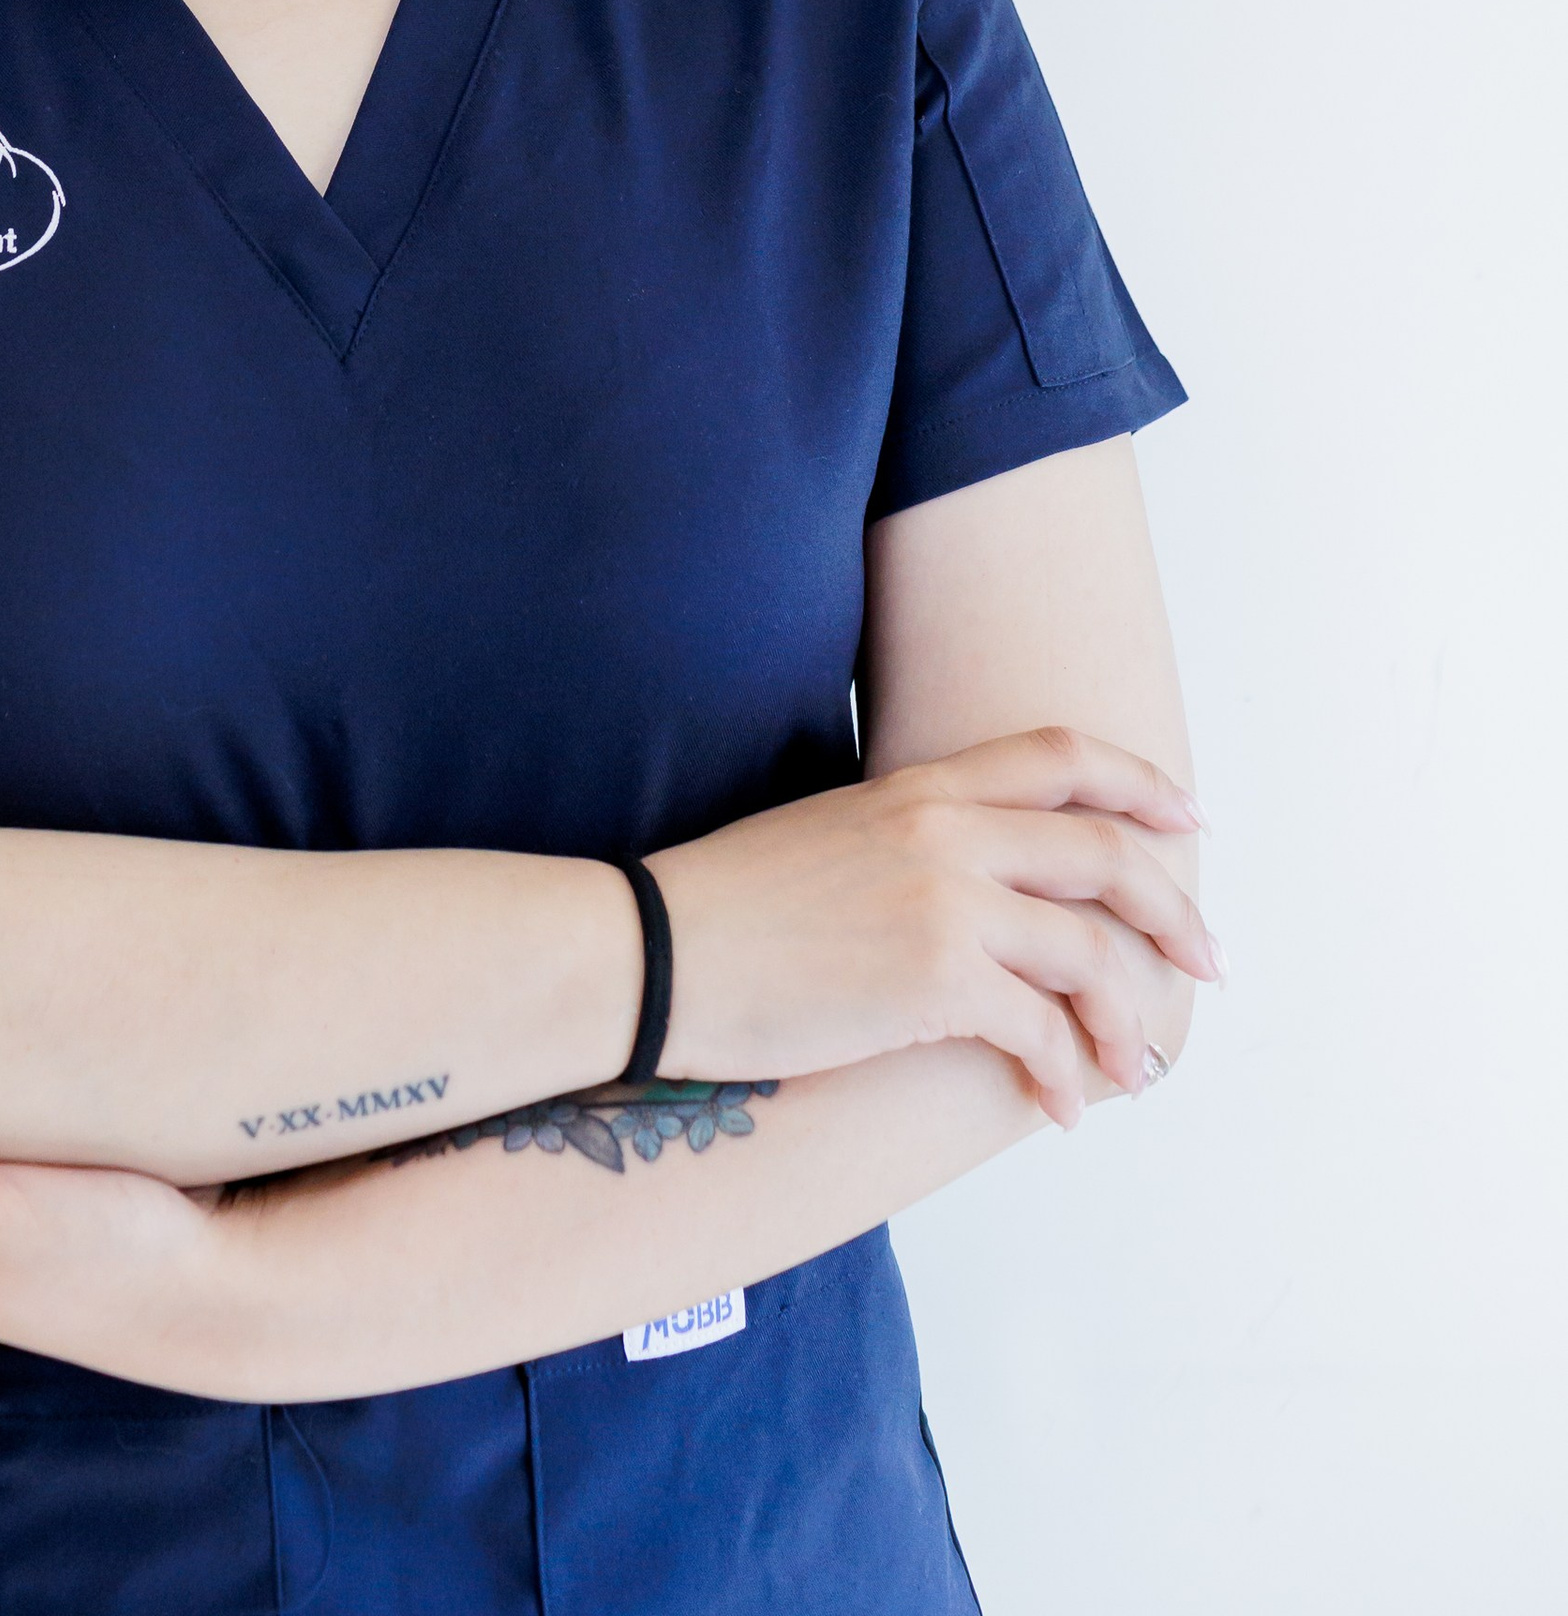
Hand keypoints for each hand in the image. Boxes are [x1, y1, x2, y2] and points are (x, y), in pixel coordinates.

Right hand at [653, 727, 1214, 1127]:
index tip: (1187, 816)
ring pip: (1091, 956)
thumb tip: (980, 886)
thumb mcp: (832, 835)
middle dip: (1173, 914)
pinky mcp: (934, 982)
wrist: (656, 953)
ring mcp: (946, 903)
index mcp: (921, 787)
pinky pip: (1040, 1033)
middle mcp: (947, 831)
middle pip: (1106, 855)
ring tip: (1131, 1068)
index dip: (1140, 782)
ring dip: (1128, 1020)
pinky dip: (1064, 1077)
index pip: (1060, 756)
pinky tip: (1057, 1107)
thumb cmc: (729, 907)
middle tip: (1207, 963)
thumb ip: (914, 841)